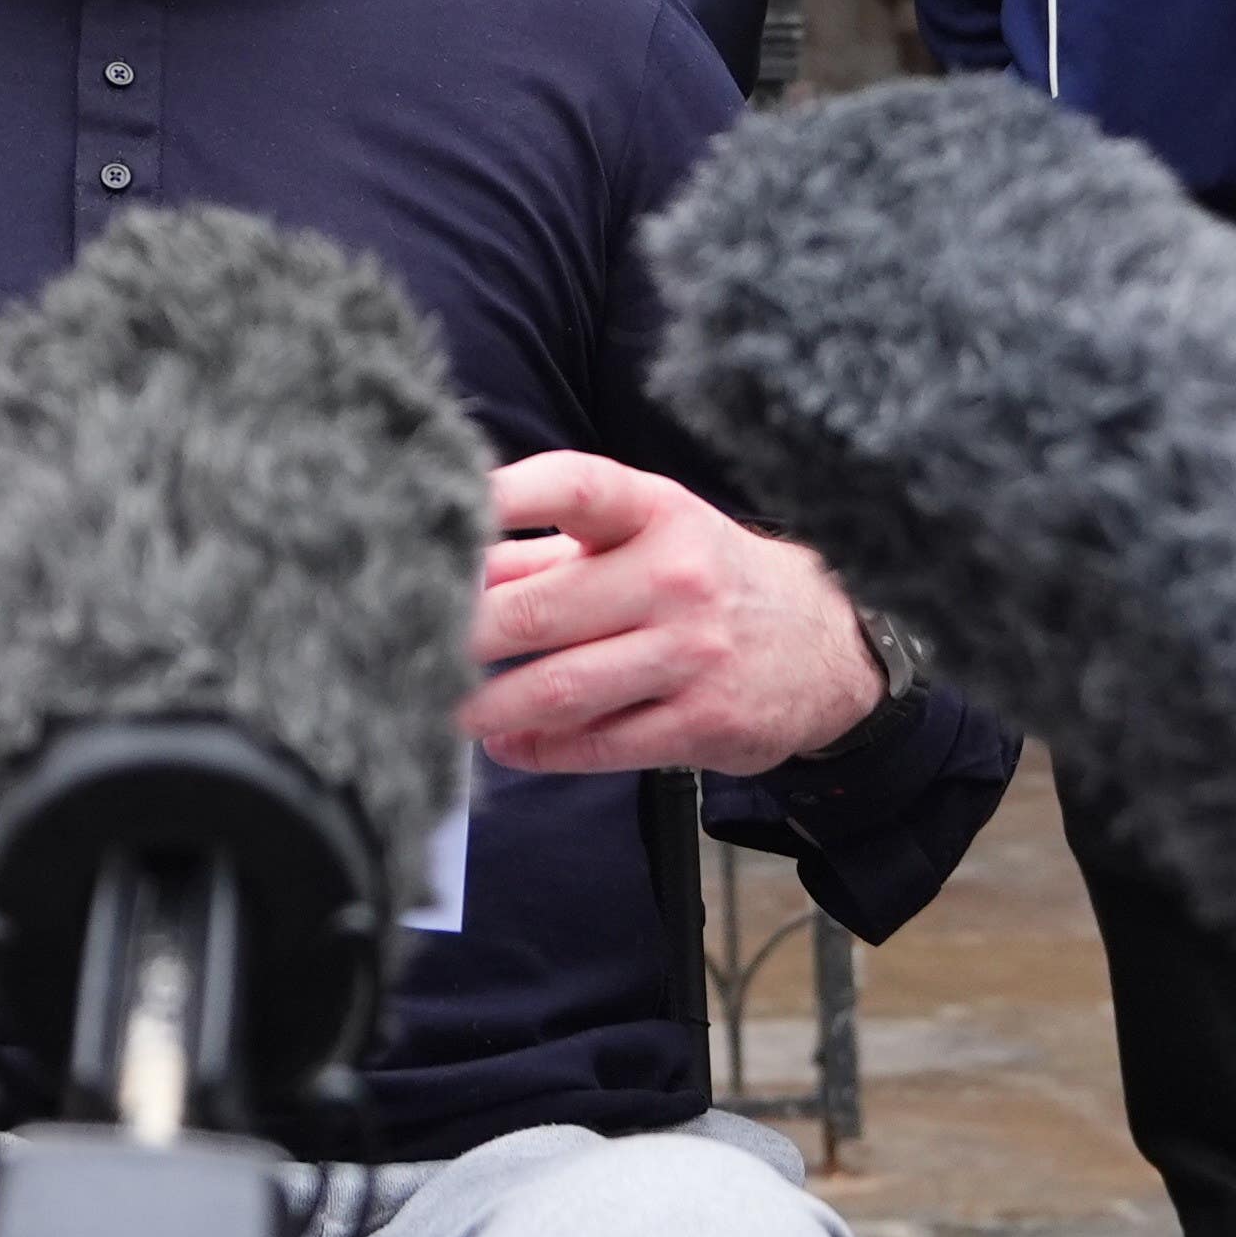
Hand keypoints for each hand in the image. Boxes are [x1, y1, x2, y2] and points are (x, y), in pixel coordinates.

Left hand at [460, 451, 885, 778]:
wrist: (830, 647)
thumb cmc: (709, 578)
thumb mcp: (648, 538)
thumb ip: (550, 551)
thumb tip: (453, 566)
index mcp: (658, 511)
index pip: (574, 486)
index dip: (501, 494)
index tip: (438, 506)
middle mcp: (676, 576)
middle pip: (541, 607)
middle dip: (461, 633)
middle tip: (405, 644)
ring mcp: (691, 654)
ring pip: (561, 688)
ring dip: (487, 707)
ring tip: (438, 708)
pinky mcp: (701, 723)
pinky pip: (599, 744)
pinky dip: (539, 750)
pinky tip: (505, 744)